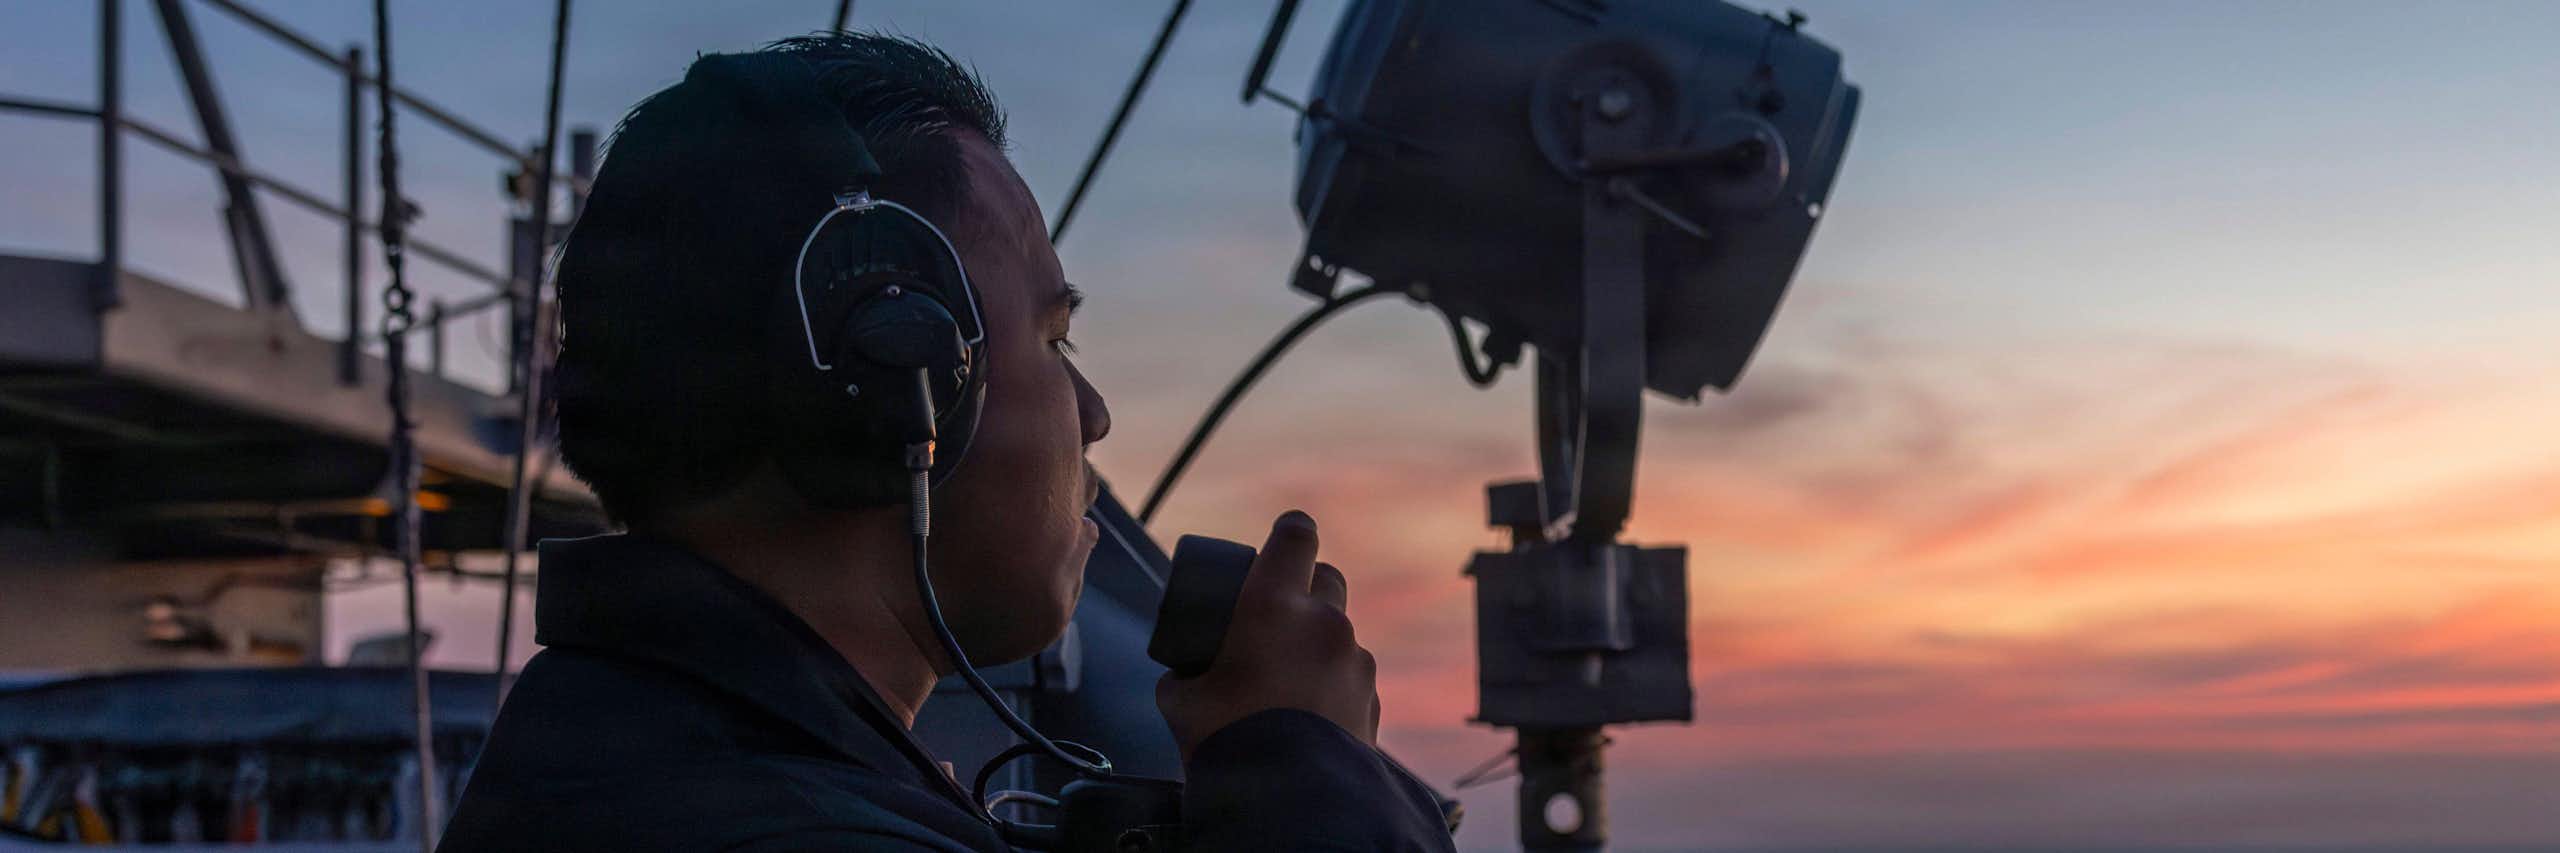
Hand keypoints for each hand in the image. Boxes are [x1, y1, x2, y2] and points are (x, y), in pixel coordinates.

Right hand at [1156, 510, 1380, 759]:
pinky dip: (1334, 681)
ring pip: (1342, 631)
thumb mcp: (1181, 700)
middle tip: (1281, 610)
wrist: (1289, 801)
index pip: (1295, 536)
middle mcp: (1324, 624)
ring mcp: (1355, 660)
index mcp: (1273, 606)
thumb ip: (1183, 673)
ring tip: (1290, 677)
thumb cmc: (1228, 742)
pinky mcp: (1372, 698)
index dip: (1289, 532)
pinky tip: (1310, 712)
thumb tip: (1182, 674)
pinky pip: (1353, 674)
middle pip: (1328, 576)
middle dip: (1307, 585)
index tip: (1281, 540)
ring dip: (1320, 640)